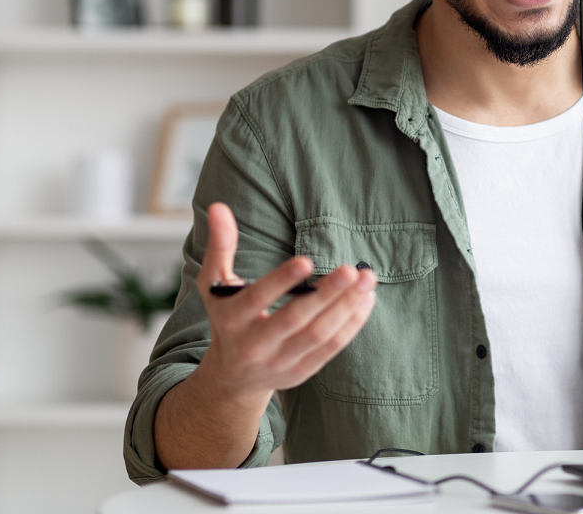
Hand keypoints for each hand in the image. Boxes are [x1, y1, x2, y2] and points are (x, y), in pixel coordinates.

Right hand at [194, 202, 377, 403]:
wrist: (233, 377)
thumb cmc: (228, 319)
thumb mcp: (215, 284)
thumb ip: (221, 246)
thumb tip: (219, 206)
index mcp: (232, 319)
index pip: (257, 298)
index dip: (282, 280)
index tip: (307, 260)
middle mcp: (255, 345)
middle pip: (295, 319)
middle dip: (326, 294)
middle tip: (352, 269)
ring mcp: (280, 362)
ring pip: (319, 335)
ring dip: (347, 307)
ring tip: (367, 279)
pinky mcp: (302, 372)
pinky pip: (332, 348)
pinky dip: (352, 324)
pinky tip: (366, 299)